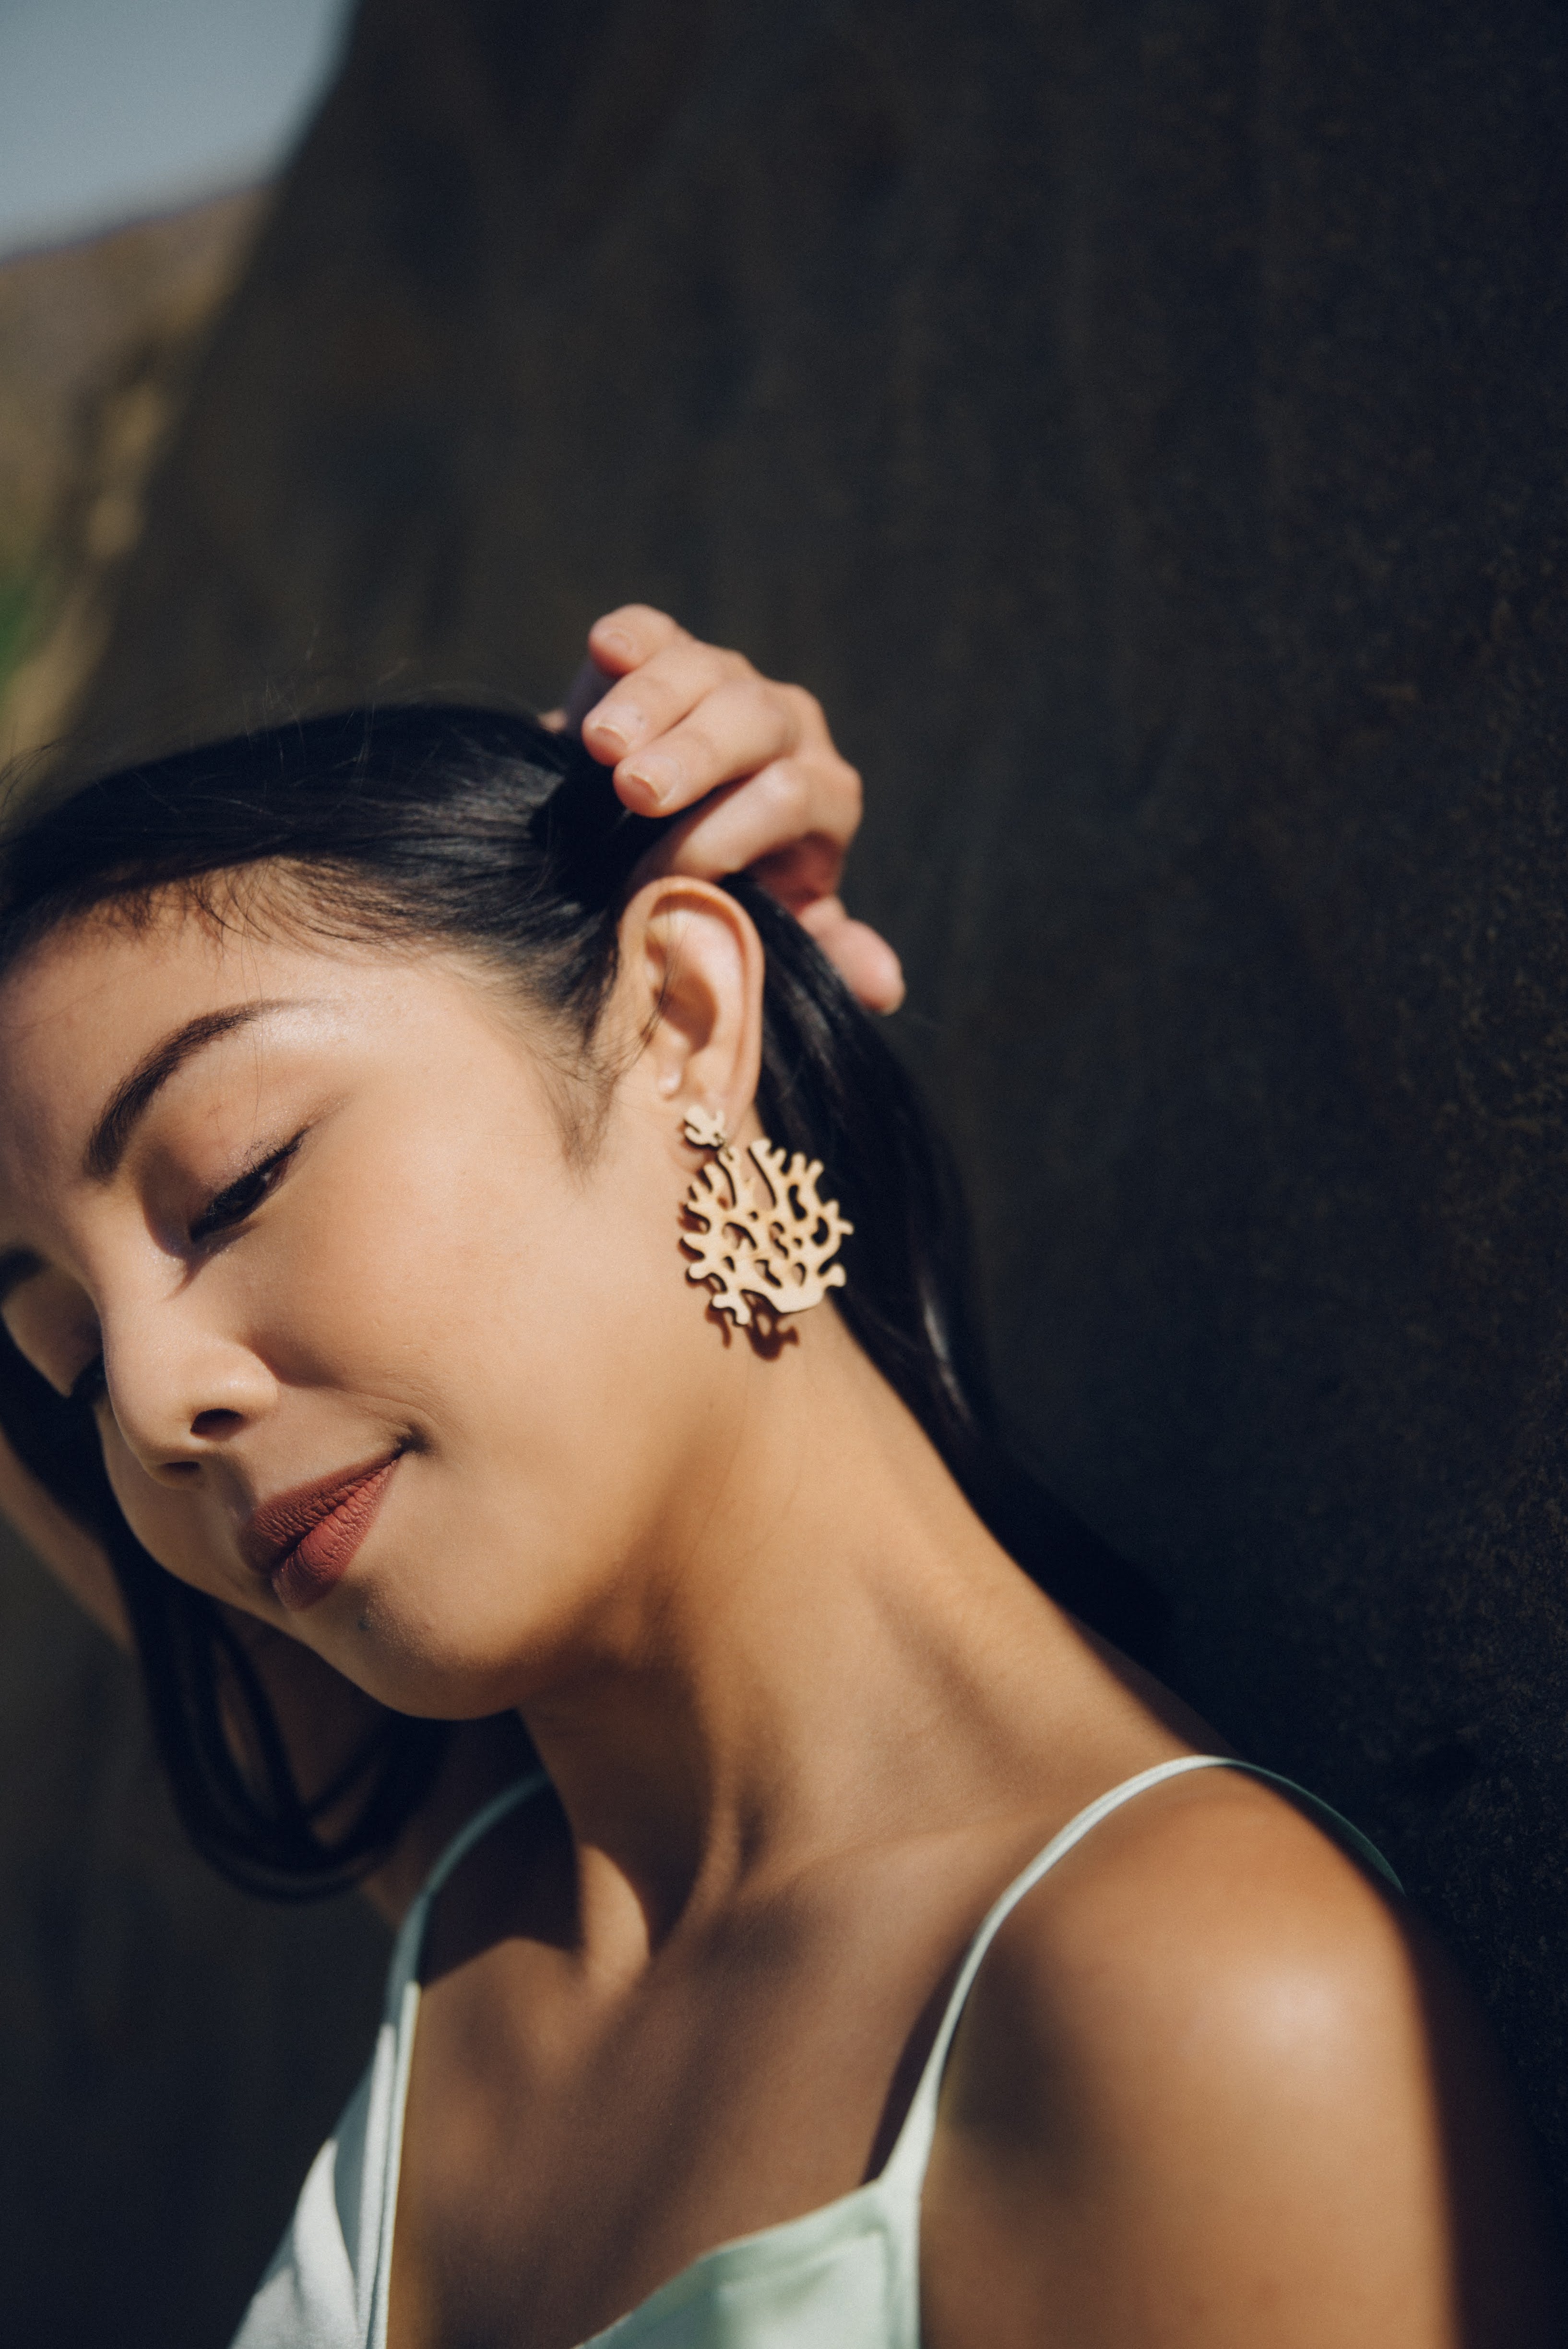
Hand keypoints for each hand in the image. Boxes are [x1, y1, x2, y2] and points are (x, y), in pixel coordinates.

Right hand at [546, 606, 903, 1013]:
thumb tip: (884, 984)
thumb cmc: (727, 902)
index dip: (722, 837)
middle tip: (635, 791)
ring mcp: (729, 683)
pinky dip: (631, 639)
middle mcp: (788, 729)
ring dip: (650, 703)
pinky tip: (606, 649)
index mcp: (823, 797)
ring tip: (599, 745)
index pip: (788, 797)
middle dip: (694, 756)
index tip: (656, 881)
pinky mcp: (671, 655)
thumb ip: (827, 953)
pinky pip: (658, 632)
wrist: (654, 854)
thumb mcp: (776, 935)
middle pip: (753, 720)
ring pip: (703, 669)